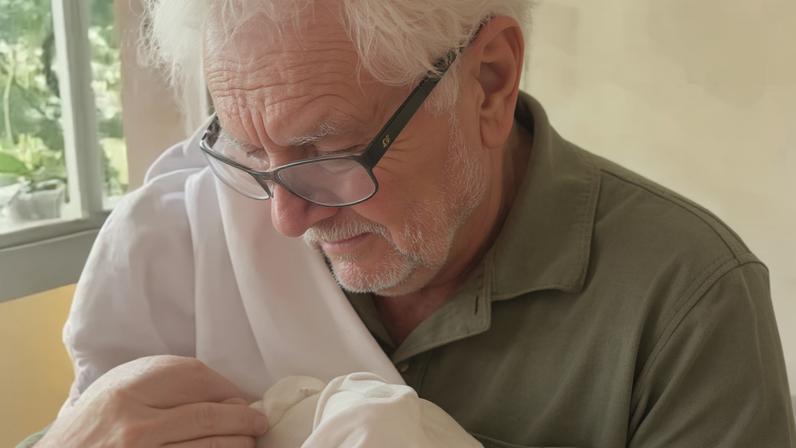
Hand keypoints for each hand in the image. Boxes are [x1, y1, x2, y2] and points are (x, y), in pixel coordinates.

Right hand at [37, 355, 267, 446]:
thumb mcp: (118, 388)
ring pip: (208, 447)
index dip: (227, 388)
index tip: (239, 397)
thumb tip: (224, 393)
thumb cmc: (92, 424)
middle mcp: (135, 424)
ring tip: (248, 440)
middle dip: (243, 419)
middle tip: (258, 421)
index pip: (196, 378)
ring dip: (237, 444)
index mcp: (129, 391)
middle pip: (208, 416)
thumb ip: (163, 382)